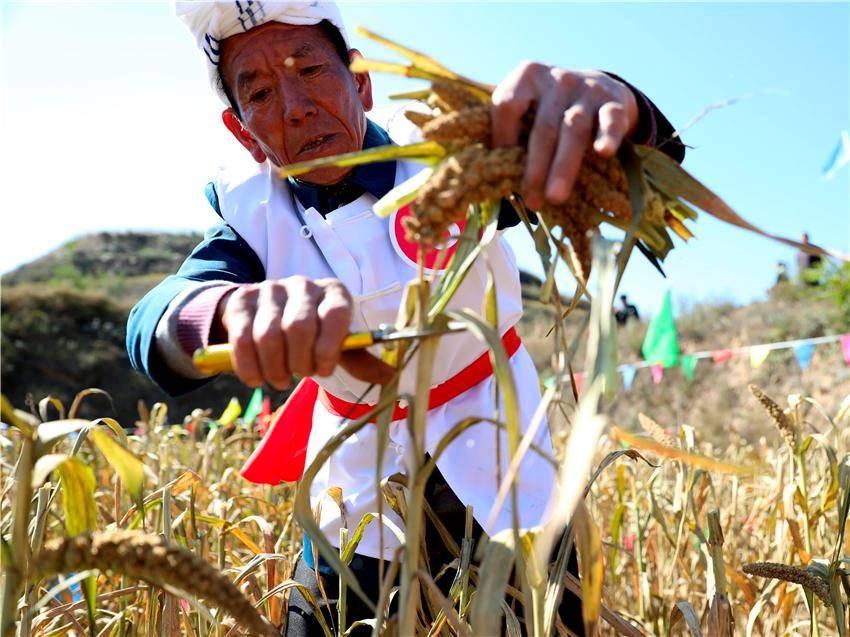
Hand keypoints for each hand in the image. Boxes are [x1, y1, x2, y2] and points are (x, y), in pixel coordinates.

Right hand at [215, 277, 393, 388]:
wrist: (265, 315)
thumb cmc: (312, 334)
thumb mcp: (336, 344)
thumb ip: (360, 359)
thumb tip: (392, 376)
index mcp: (335, 293)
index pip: (337, 315)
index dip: (330, 348)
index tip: (324, 369)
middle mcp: (304, 285)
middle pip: (299, 328)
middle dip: (299, 362)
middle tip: (299, 374)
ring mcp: (270, 289)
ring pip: (268, 335)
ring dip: (274, 368)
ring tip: (280, 379)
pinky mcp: (242, 300)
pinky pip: (242, 338)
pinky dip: (249, 367)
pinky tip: (256, 378)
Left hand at [491, 63, 638, 210]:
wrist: (598, 88)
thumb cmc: (550, 110)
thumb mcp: (528, 109)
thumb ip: (511, 133)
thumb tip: (493, 179)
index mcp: (527, 76)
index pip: (507, 105)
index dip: (502, 138)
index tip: (501, 170)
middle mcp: (557, 79)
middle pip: (543, 126)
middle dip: (536, 167)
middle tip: (532, 201)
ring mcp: (587, 89)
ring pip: (574, 128)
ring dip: (563, 166)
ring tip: (555, 197)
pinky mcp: (614, 103)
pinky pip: (611, 120)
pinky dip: (607, 136)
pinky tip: (603, 153)